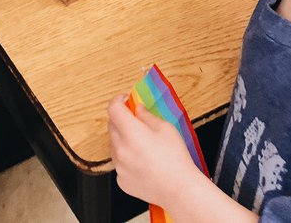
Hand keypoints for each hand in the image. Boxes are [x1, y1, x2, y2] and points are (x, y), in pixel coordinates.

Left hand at [107, 94, 201, 208]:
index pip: (113, 109)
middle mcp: (120, 149)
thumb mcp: (166, 128)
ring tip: (142, 143)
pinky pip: (119, 162)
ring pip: (114, 145)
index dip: (118, 100)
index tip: (125, 100)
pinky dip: (126, 157)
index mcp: (131, 133)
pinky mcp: (121, 180)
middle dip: (121, 119)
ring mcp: (119, 167)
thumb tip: (138, 109)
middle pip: (112, 126)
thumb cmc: (175, 159)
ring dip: (123, 138)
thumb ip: (147, 116)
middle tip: (136, 119)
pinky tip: (142, 160)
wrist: (178, 189)